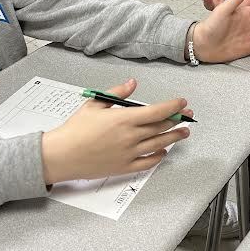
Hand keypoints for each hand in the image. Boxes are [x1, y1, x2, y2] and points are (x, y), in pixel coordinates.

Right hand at [41, 79, 190, 183]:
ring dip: (174, 137)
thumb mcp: (95, 104)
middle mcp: (130, 136)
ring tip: (184, 132)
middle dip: (177, 120)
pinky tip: (163, 151)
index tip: (182, 103)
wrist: (62, 155)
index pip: (156, 111)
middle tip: (188, 116)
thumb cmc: (75, 129)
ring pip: (159, 144)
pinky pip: (147, 162)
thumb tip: (133, 83)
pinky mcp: (124, 167)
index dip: (172, 107)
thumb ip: (117, 93)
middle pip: (161, 127)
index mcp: (123, 118)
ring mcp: (129, 153)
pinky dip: (158, 156)